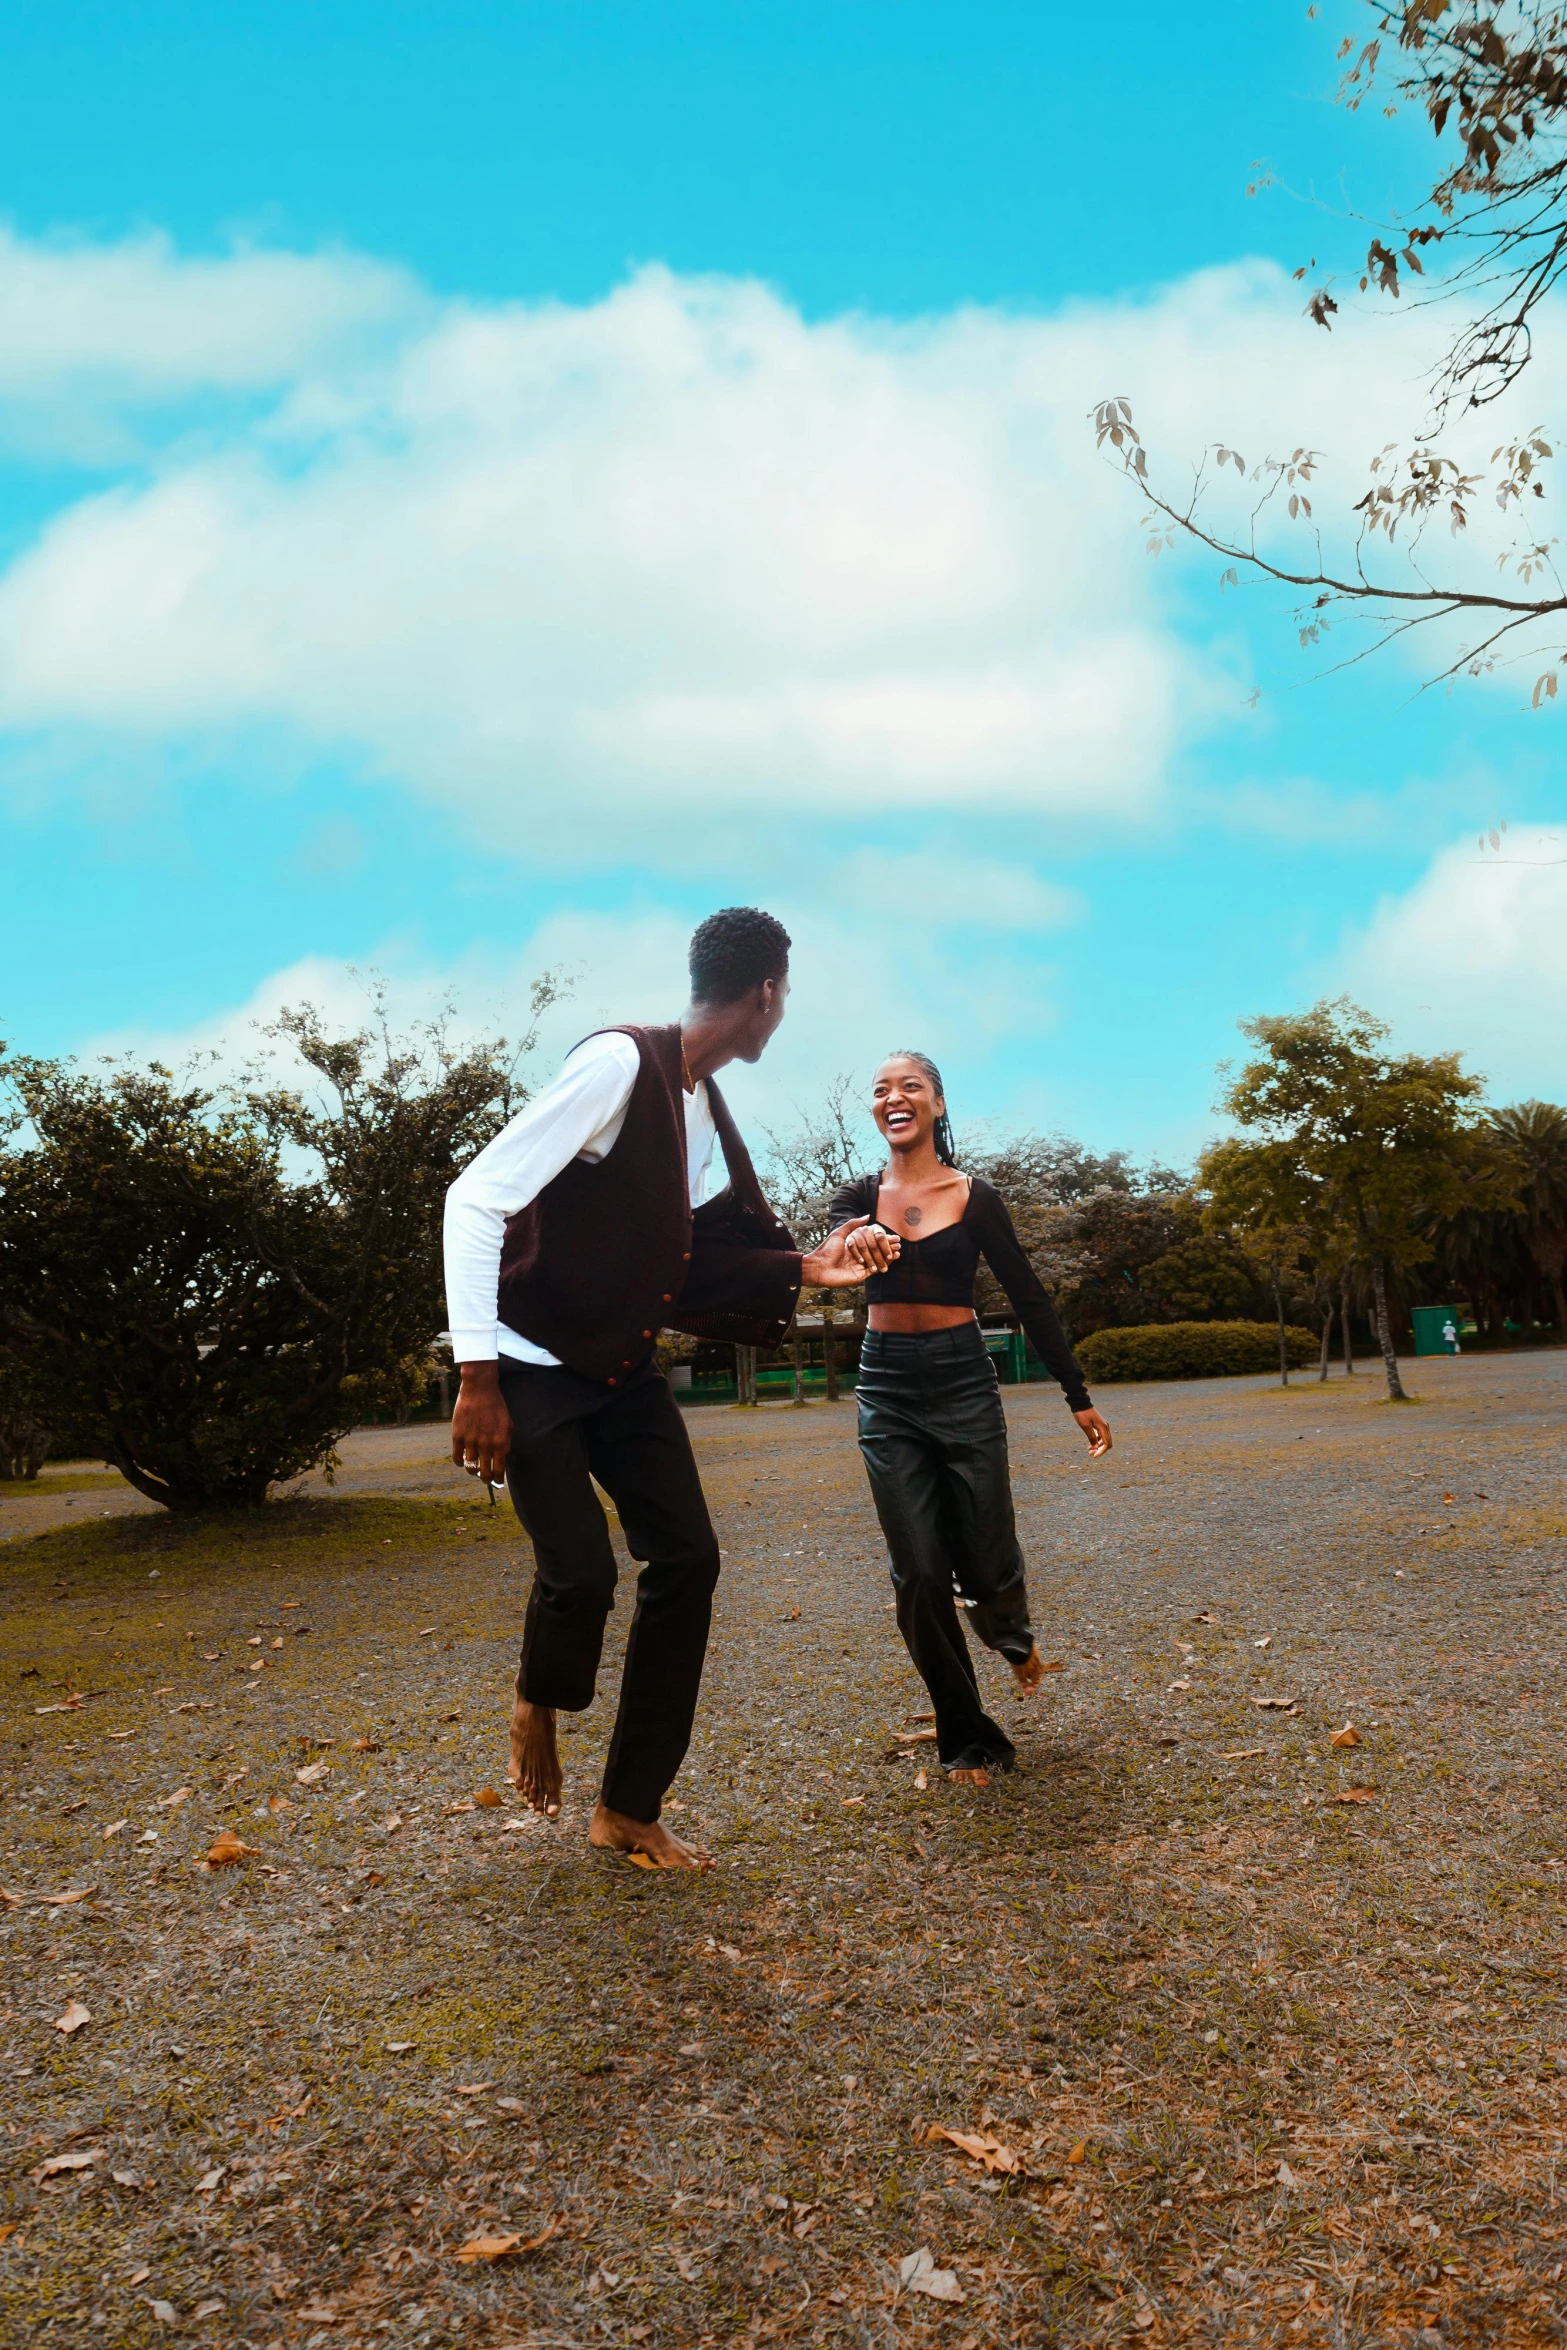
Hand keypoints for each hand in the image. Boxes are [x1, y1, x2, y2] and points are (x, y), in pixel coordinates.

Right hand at [451, 1363, 512, 1485]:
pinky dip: (460, 1463)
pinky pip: (457, 1457)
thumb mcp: (508, 1424)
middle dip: (485, 1479)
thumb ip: (506, 1443)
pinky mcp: (457, 1436)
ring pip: (470, 1467)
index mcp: (500, 1443)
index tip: (497, 1482)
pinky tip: (463, 1461)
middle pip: (484, 1472)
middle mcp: (485, 1445)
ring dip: (472, 1471)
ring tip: (474, 1470)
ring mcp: (470, 1441)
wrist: (479, 1390)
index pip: (499, 1469)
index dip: (498, 1479)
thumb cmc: (496, 1406)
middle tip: (485, 1480)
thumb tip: (503, 1458)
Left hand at [802, 1217, 896, 1289]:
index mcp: (854, 1245)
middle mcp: (859, 1255)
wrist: (819, 1267)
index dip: (882, 1239)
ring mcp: (861, 1265)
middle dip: (888, 1247)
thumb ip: (853, 1224)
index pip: (872, 1241)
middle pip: (877, 1250)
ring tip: (898, 1251)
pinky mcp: (862, 1274)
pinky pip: (876, 1269)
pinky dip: (885, 1264)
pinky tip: (893, 1259)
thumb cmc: (827, 1250)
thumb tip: (868, 1216)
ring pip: (878, 1260)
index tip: (893, 1235)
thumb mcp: (839, 1233)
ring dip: (889, 1255)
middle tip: (898, 1243)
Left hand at [1074, 1407, 1111, 1457]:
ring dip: (1098, 1446)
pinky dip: (1097, 1441)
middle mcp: (1105, 1427)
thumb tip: (1096, 1447)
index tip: (1094, 1456)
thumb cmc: (1082, 1414)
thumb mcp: (1085, 1427)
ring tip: (1089, 1451)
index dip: (1102, 1451)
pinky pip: (1101, 1436)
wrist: (1081, 1403)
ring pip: (1104, 1440)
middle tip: (1091, 1454)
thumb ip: (1092, 1437)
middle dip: (1100, 1450)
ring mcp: (1103, 1426)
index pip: (1107, 1444)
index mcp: (1103, 1428)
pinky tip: (1090, 1445)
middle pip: (1107, 1443)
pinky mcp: (1099, 1425)